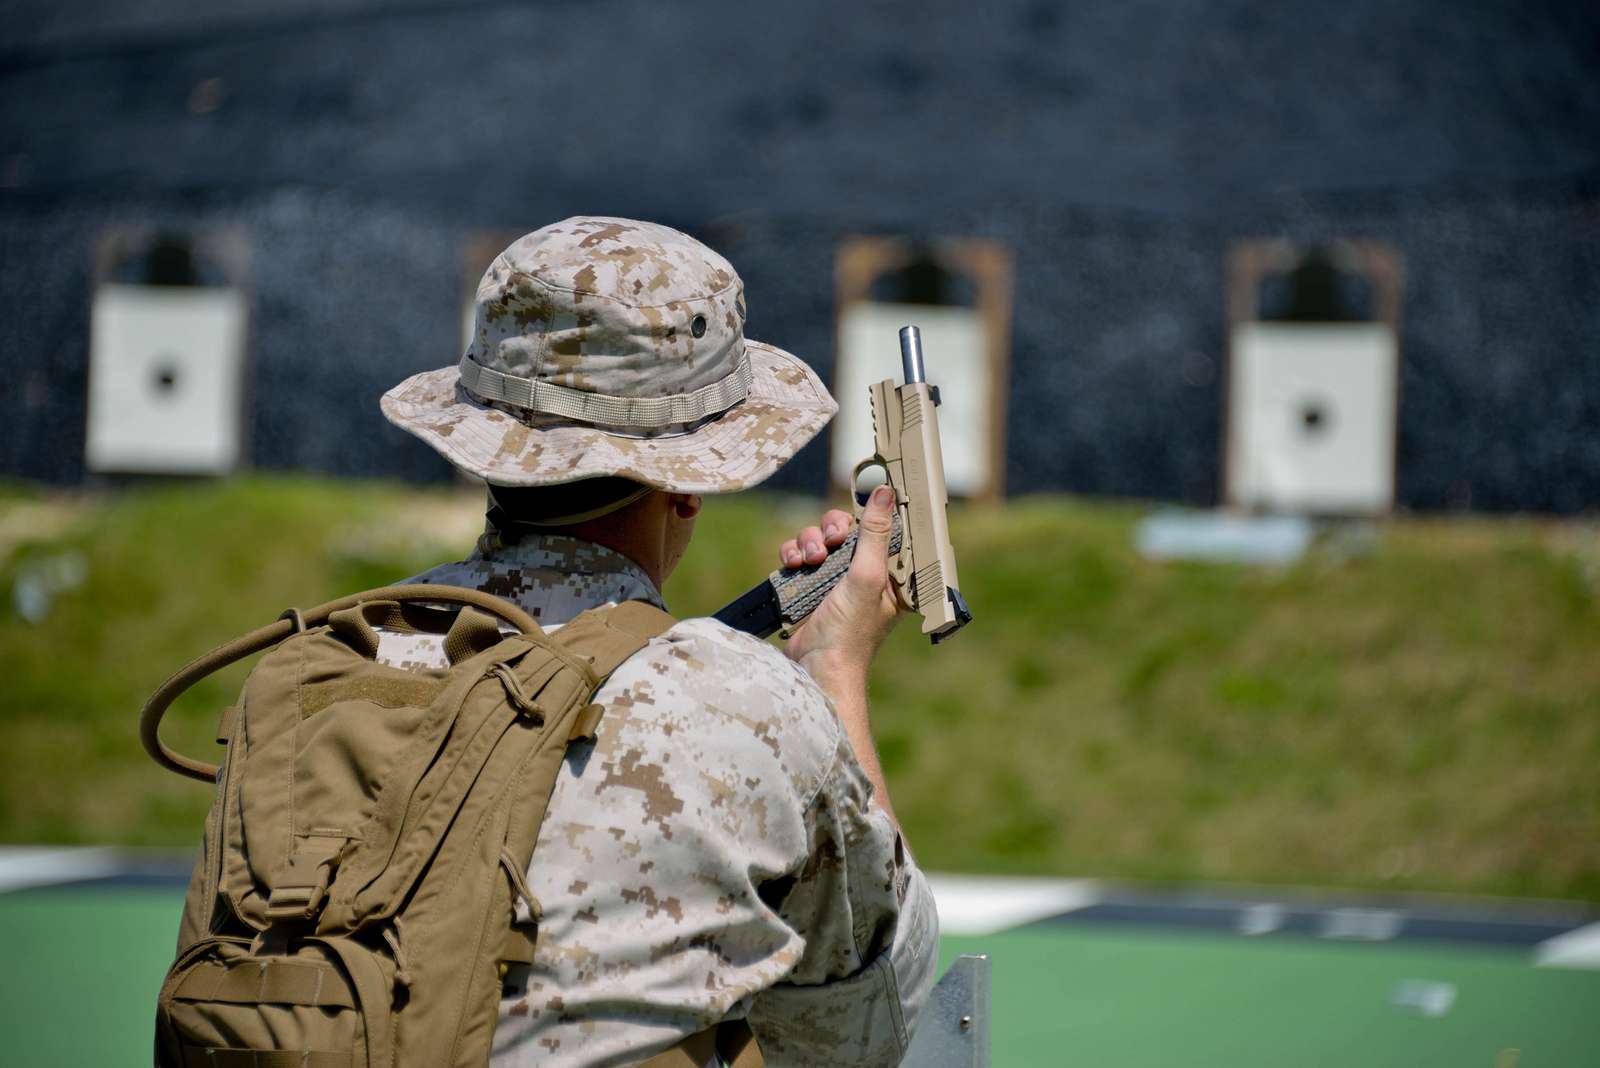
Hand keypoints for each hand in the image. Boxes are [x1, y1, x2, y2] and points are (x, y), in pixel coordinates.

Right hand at [780, 485, 902, 689]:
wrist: (815, 667)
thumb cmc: (850, 634)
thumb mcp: (867, 577)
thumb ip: (875, 533)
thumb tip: (886, 494)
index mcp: (890, 573)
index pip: (884, 528)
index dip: (871, 513)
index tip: (861, 495)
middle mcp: (865, 573)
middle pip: (848, 528)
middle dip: (833, 529)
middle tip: (832, 540)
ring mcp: (836, 580)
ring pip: (820, 537)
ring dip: (810, 542)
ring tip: (810, 561)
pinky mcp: (810, 585)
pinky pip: (800, 554)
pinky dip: (794, 555)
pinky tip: (794, 566)